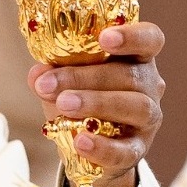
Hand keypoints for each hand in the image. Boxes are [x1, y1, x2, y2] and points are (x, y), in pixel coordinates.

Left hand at [28, 22, 165, 186]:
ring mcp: (147, 119)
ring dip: (96, 103)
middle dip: (85, 77)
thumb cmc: (79, 98)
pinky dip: (102, 146)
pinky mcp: (138, 150)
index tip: (104, 38)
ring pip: (136, 107)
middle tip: (49, 84)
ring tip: (63, 105)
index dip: (132, 36)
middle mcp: (148, 85)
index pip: (149, 39)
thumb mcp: (63, 81)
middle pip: (130, 75)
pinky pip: (126, 150)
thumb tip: (38, 74)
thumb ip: (51, 74)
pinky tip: (80, 141)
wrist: (86, 145)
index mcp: (133, 58)